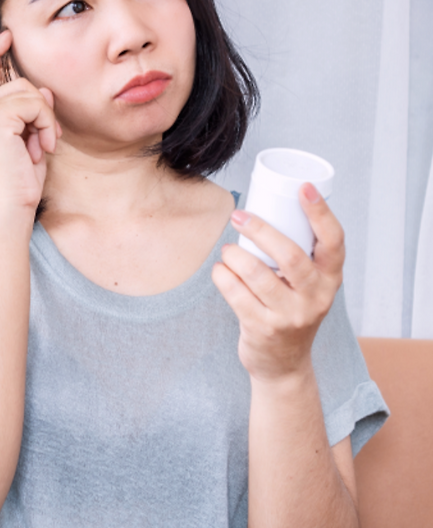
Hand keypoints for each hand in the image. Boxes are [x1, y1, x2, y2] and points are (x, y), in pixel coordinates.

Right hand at [0, 30, 61, 214]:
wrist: (9, 207)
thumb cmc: (18, 182)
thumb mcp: (26, 141)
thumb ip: (31, 113)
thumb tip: (44, 90)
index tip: (6, 37)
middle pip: (17, 82)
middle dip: (40, 109)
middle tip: (44, 141)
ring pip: (29, 92)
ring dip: (46, 119)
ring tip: (42, 147)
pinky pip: (35, 104)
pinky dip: (47, 124)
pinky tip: (42, 148)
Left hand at [212, 183, 344, 383]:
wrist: (284, 365)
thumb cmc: (291, 311)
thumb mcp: (306, 287)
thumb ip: (295, 257)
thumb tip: (262, 211)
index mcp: (330, 279)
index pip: (333, 241)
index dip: (321, 212)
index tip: (304, 188)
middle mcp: (316, 297)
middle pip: (291, 256)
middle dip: (262, 230)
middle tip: (239, 215)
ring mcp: (290, 316)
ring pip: (258, 275)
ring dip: (236, 256)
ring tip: (227, 248)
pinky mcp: (264, 328)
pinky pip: (237, 295)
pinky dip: (223, 277)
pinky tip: (219, 270)